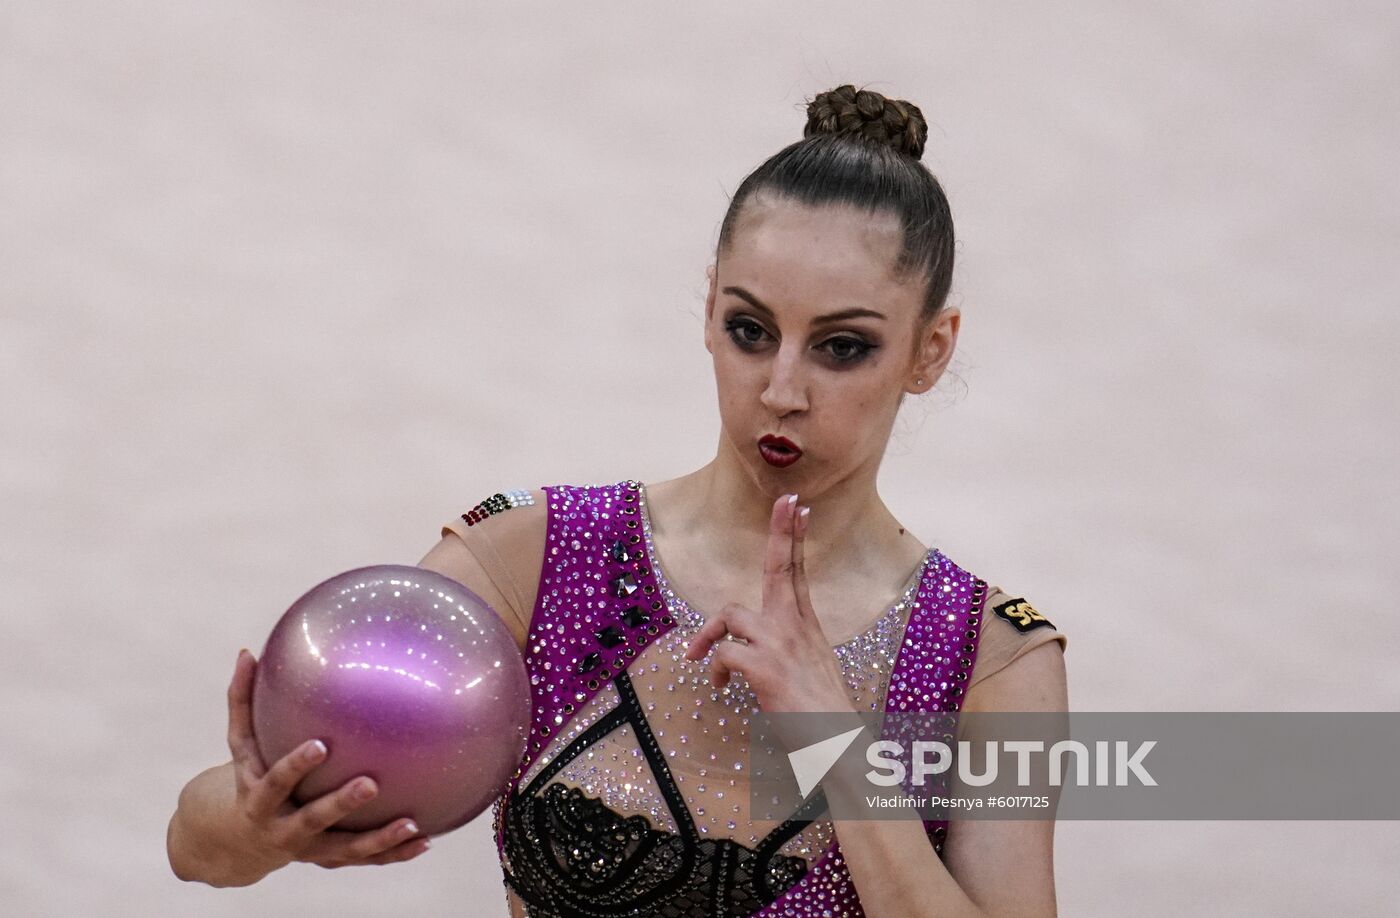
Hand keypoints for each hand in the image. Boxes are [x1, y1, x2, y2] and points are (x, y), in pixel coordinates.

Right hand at [224, 650, 430, 870]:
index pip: (276, 782)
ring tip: (411, 824)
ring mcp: (309, 850)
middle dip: (340, 804)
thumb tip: (248, 651)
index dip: (296, 766)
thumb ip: (242, 701)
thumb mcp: (240, 745)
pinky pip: (365, 859)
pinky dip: (393, 853)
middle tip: (371, 783)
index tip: (320, 746)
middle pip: (313, 819)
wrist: (239, 840)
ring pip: (346, 849)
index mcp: (260, 800)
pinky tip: (427, 840)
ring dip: (379, 840)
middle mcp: (283, 830)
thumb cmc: (247, 775)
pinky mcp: (330, 859)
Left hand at [682, 494, 857, 722]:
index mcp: (806, 627)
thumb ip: (791, 648)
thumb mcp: (812, 670)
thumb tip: (764, 646)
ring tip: (702, 657)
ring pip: (731, 614)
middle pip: (782, 569)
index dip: (796, 539)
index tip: (798, 508)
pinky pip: (724, 654)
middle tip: (784, 499)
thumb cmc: (821, 714)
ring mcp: (780, 645)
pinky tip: (718, 686)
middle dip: (781, 532)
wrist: (836, 744)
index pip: (799, 573)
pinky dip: (713, 668)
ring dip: (709, 633)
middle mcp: (795, 628)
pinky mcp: (765, 667)